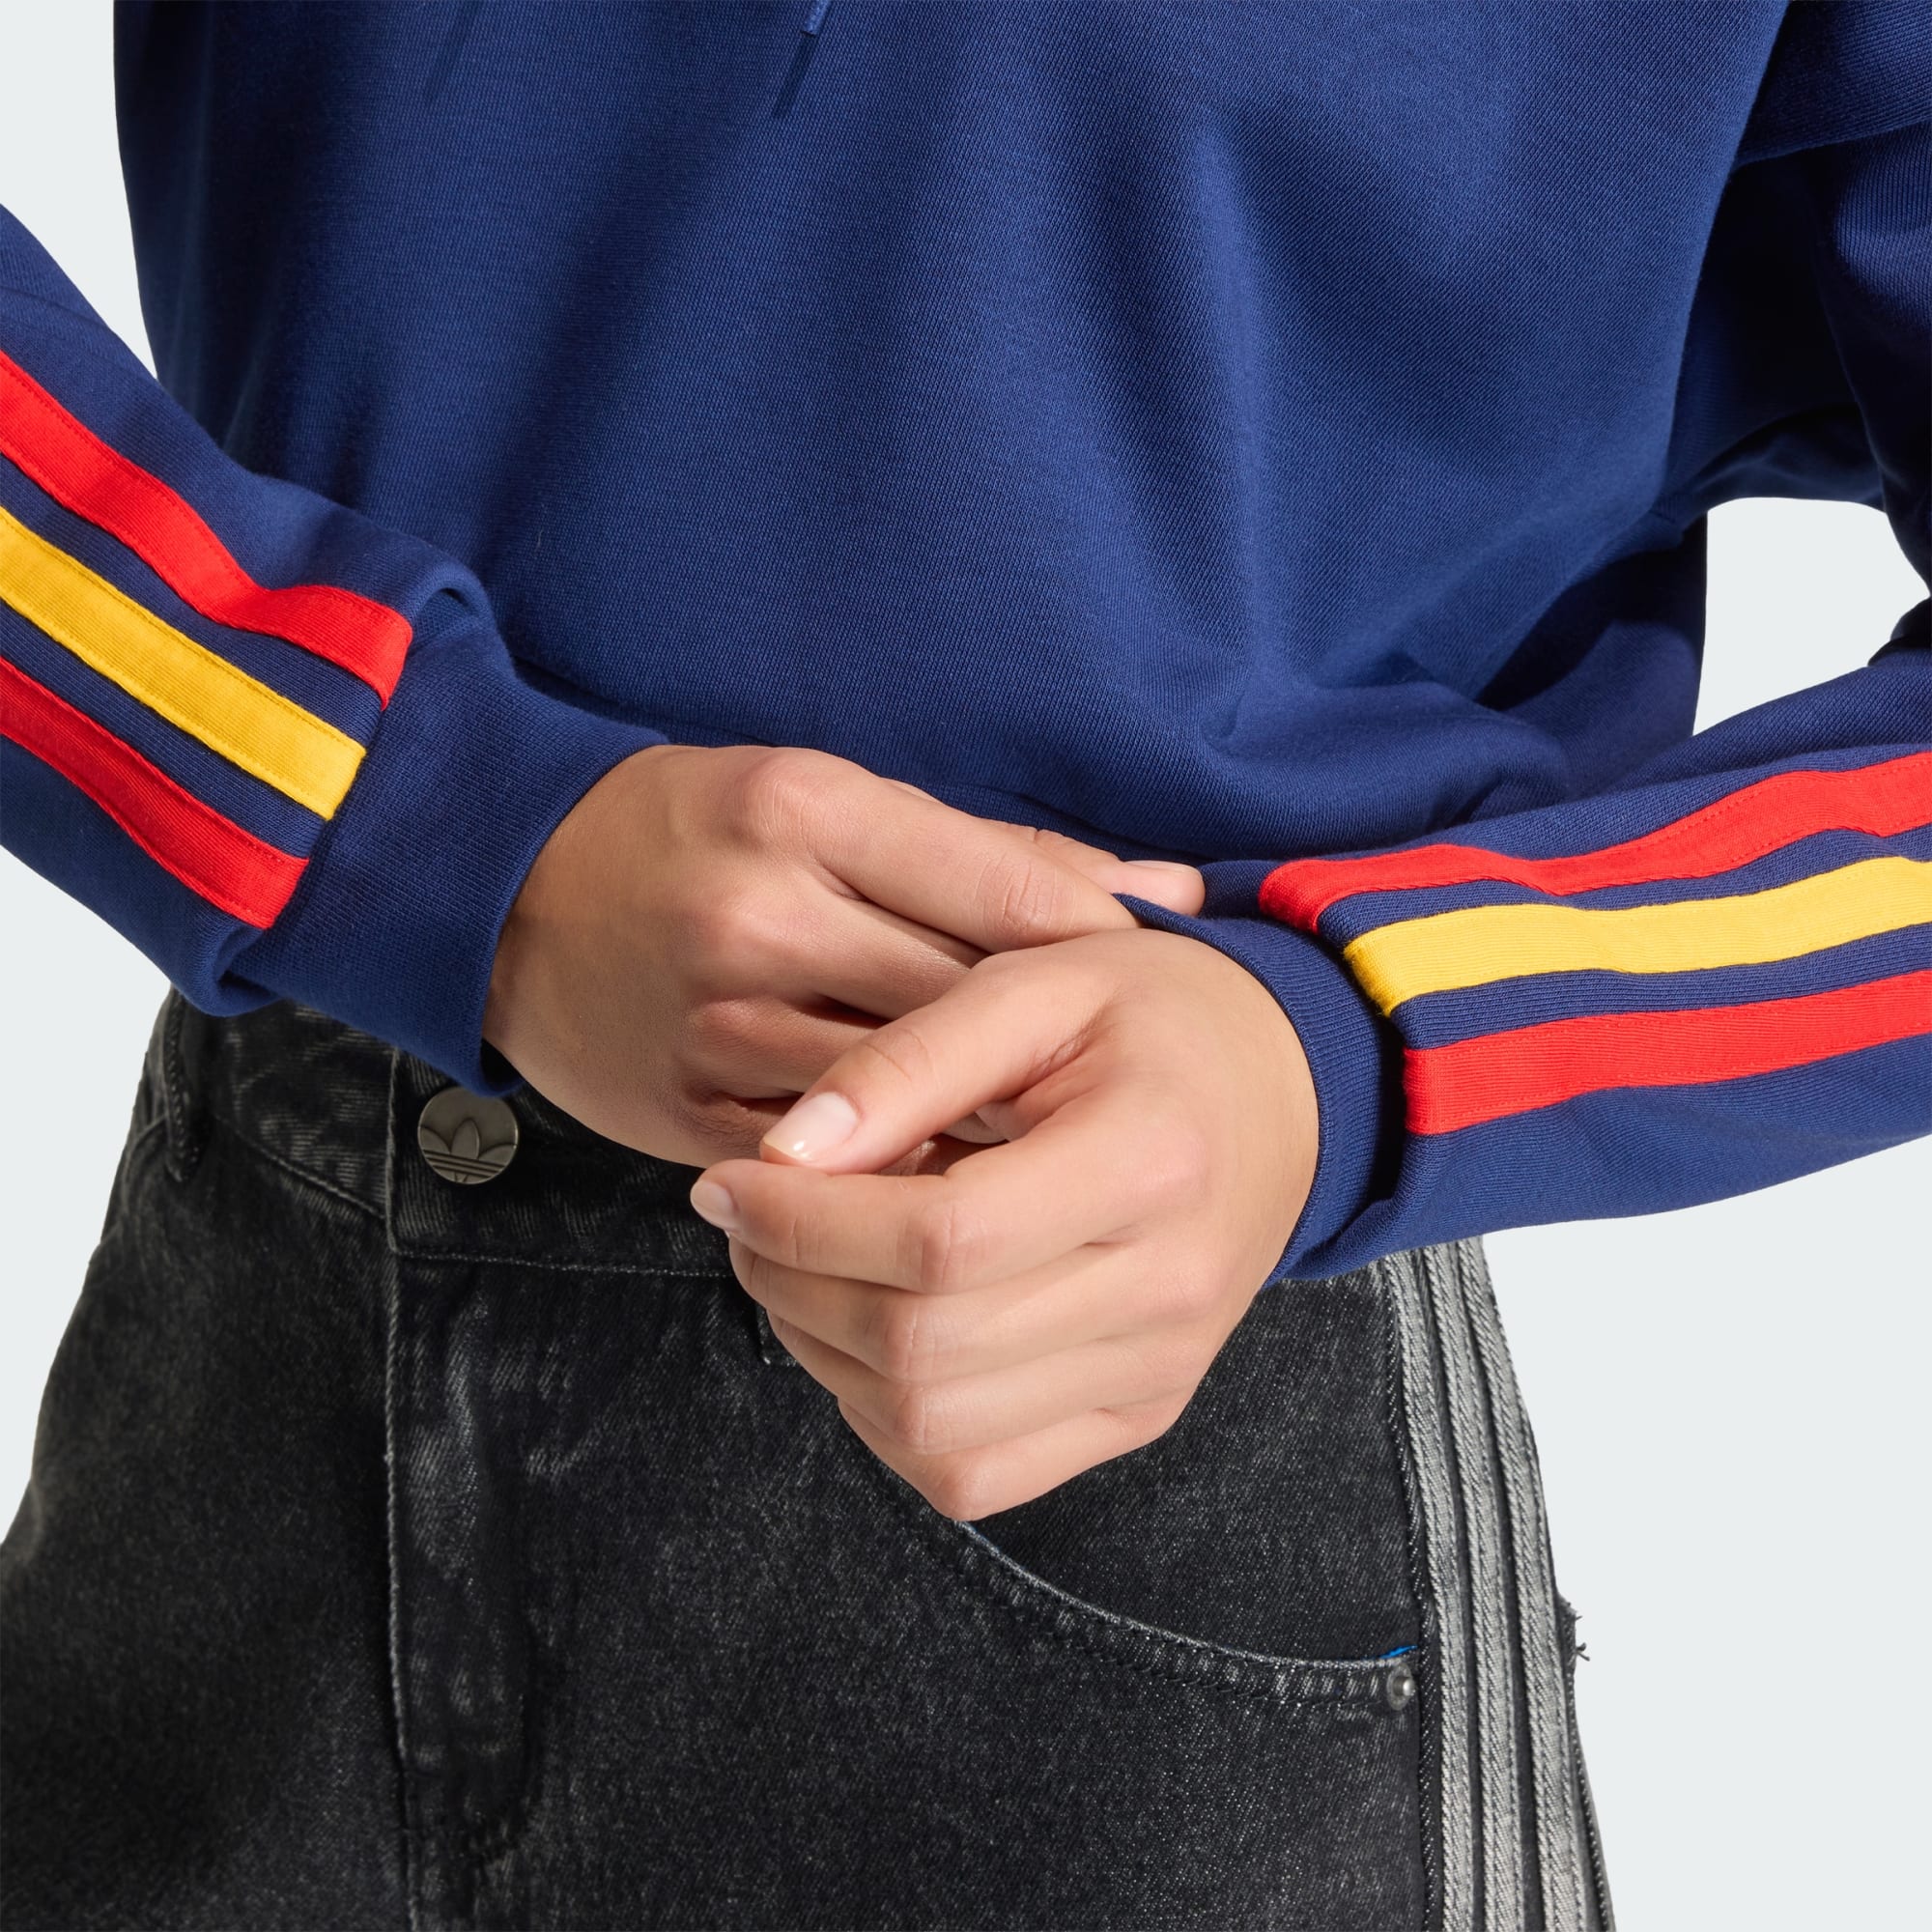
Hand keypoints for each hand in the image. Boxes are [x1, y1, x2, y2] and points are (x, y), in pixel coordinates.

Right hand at [483, 743, 1204, 1164]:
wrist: (505, 897)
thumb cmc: (692, 833)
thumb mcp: (829, 799)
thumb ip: (991, 856)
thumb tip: (1163, 891)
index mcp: (808, 810)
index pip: (1001, 888)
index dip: (1103, 944)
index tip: (1168, 978)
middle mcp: (761, 914)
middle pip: (961, 1004)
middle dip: (1056, 1049)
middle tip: (1138, 1084)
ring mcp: (716, 1023)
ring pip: (901, 1100)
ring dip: (993, 1126)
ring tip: (1073, 1147)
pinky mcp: (687, 1111)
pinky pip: (827, 1161)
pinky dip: (902, 1172)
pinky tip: (961, 1182)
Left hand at [687, 927, 1318, 1516]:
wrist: (1284, 1091)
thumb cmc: (1151, 1018)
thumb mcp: (1036, 980)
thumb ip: (908, 1060)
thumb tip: (782, 1156)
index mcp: (1150, 1161)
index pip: (943, 1241)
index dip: (804, 1223)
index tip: (729, 1180)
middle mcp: (1167, 1291)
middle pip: (925, 1347)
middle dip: (792, 1285)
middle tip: (746, 1217)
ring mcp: (1156, 1371)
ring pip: (932, 1429)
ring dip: (823, 1355)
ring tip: (800, 1264)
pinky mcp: (1135, 1415)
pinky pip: (973, 1474)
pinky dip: (885, 1418)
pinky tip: (869, 1329)